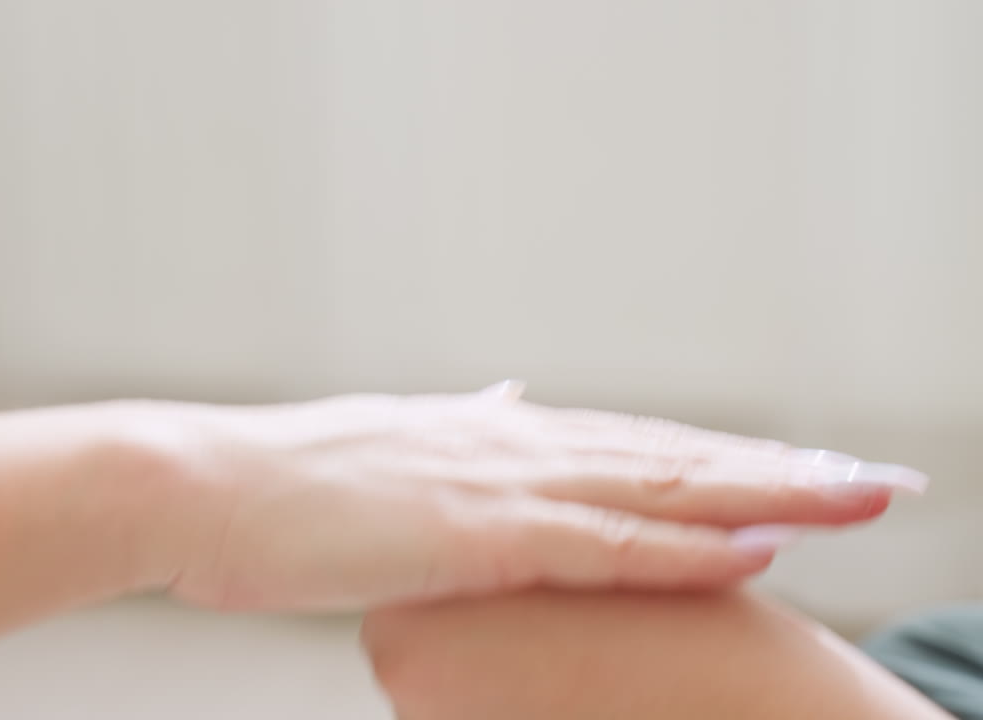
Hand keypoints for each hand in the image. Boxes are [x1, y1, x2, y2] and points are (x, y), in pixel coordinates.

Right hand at [150, 384, 925, 611]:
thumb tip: (512, 397)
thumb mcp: (381, 446)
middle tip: (872, 475)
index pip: (630, 444)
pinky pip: (600, 544)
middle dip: (777, 467)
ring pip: (657, 489)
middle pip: (668, 455)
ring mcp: (494, 484)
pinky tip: (755, 546)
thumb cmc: (275, 485)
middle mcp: (509, 442)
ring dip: (764, 492)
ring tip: (855, 495)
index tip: (795, 464)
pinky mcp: (471, 532)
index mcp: (489, 433)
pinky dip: (684, 547)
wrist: (194, 484)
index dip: (720, 457)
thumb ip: (460, 427)